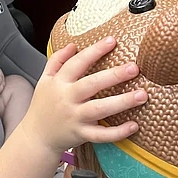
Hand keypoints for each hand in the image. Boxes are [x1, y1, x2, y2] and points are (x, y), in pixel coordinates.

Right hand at [28, 37, 145, 154]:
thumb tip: (72, 45)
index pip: (77, 63)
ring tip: (142, 95)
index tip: (112, 41)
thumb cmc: (43, 106)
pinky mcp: (81, 134)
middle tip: (134, 68)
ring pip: (99, 109)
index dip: (94, 51)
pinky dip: (117, 132)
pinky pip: (101, 135)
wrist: (36, 137)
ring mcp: (75, 118)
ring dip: (122, 102)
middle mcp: (67, 99)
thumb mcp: (44, 80)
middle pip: (91, 85)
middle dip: (113, 75)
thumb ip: (56, 60)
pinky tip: (134, 125)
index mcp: (59, 83)